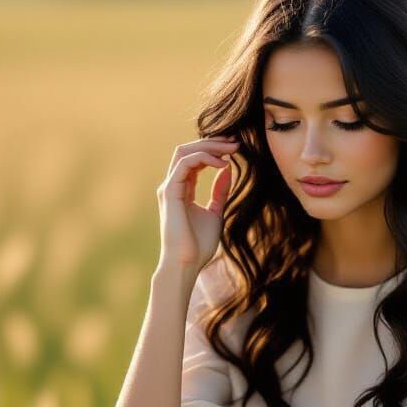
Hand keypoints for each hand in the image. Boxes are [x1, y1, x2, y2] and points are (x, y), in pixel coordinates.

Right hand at [156, 133, 239, 273]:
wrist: (186, 264)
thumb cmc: (199, 245)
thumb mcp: (216, 213)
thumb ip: (220, 193)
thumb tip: (227, 171)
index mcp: (182, 189)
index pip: (195, 159)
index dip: (214, 150)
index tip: (236, 148)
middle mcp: (173, 185)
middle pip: (188, 150)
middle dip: (212, 143)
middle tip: (236, 142)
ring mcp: (169, 187)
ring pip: (185, 152)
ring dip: (209, 147)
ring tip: (232, 149)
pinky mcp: (170, 192)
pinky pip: (185, 163)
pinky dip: (204, 158)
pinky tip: (222, 164)